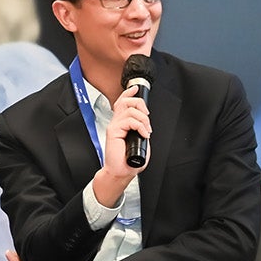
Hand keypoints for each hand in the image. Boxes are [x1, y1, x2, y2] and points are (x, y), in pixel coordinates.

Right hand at [93, 85, 151, 205]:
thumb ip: (141, 129)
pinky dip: (140, 126)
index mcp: (122, 123)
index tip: (135, 89)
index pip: (122, 102)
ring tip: (146, 130)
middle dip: (140, 104)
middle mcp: (117, 122)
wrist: (122, 171)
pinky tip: (143, 134)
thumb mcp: (140, 141)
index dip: (129, 93)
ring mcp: (114, 126)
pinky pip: (129, 120)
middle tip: (147, 116)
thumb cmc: (129, 160)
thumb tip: (146, 122)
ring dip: (143, 119)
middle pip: (125, 101)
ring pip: (129, 109)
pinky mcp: (113, 131)